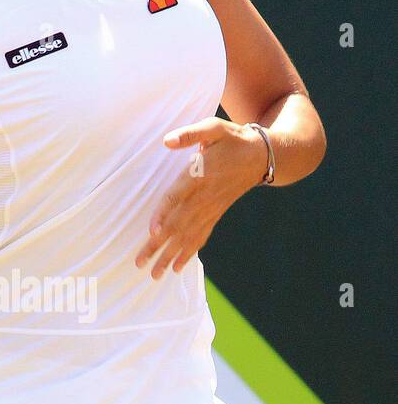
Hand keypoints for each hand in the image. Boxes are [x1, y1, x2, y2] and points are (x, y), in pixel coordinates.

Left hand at [135, 117, 266, 279]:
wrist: (262, 156)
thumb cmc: (233, 140)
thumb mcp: (214, 128)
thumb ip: (191, 133)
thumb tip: (167, 141)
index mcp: (199, 175)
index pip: (177, 198)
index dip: (164, 214)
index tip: (153, 232)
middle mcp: (203, 197)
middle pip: (178, 224)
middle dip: (158, 246)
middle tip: (140, 264)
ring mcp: (210, 208)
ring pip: (188, 236)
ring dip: (170, 256)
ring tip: (154, 275)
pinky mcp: (215, 214)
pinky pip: (201, 236)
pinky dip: (189, 252)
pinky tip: (177, 268)